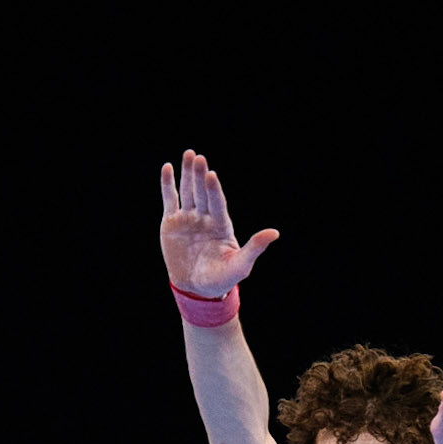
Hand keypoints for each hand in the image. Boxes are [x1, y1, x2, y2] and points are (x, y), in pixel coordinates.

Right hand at [159, 151, 277, 297]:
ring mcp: (188, 218)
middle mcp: (205, 217)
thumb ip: (255, 248)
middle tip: (198, 157)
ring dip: (187, 173)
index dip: (214, 190)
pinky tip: (167, 168)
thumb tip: (275, 233)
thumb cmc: (222, 278)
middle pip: (202, 192)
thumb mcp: (240, 265)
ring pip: (187, 191)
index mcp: (221, 224)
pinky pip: (169, 200)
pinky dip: (167, 184)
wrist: (197, 289)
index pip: (218, 203)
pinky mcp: (171, 222)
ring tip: (188, 154)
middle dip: (200, 175)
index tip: (212, 175)